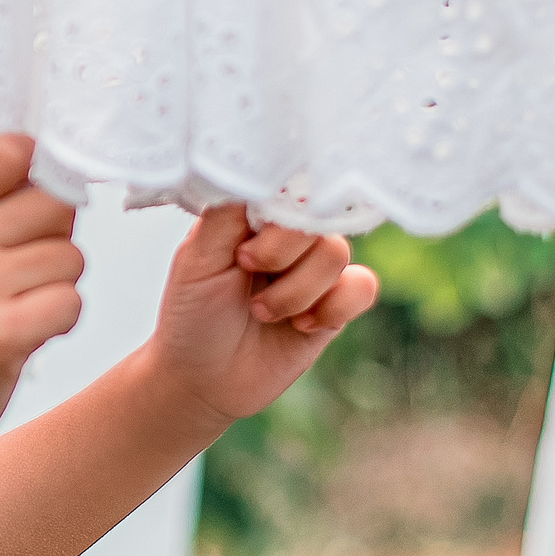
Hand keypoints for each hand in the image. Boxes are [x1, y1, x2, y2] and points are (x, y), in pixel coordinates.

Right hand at [0, 135, 84, 453]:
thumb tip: (66, 165)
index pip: (11, 151)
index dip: (41, 173)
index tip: (31, 206)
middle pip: (58, 204)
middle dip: (56, 240)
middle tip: (21, 274)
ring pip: (71, 257)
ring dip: (58, 286)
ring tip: (18, 307)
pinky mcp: (0, 333)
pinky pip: (71, 302)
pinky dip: (60, 322)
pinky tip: (27, 333)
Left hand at [147, 205, 377, 427]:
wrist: (202, 381)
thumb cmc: (191, 314)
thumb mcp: (196, 261)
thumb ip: (226, 216)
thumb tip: (256, 174)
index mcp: (253, 215)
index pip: (286, 186)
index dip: (276, 214)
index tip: (245, 250)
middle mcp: (288, 236)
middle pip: (316, 217)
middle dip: (282, 254)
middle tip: (246, 274)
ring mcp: (314, 269)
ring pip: (336, 253)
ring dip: (296, 291)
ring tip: (261, 312)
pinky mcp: (335, 305)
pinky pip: (363, 286)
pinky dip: (333, 308)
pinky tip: (300, 326)